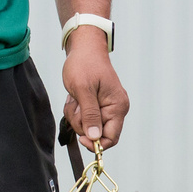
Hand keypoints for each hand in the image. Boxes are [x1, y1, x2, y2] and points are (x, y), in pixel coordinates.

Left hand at [61, 33, 127, 150]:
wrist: (84, 49)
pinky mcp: (99, 105)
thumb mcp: (83, 89)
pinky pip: (86, 118)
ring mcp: (108, 107)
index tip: (80, 137)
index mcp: (117, 106)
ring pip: (89, 126)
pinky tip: (75, 98)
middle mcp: (116, 109)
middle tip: (75, 105)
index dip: (96, 143)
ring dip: (76, 116)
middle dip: (82, 123)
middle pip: (98, 133)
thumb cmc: (84, 64)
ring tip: (74, 98)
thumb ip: (89, 114)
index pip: (112, 138)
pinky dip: (77, 111)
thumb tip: (94, 137)